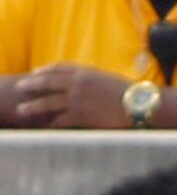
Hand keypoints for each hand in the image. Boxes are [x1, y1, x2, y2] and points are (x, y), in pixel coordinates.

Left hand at [15, 65, 129, 128]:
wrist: (136, 104)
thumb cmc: (127, 94)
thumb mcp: (106, 79)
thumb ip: (92, 79)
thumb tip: (87, 85)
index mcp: (85, 71)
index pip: (59, 67)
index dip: (45, 70)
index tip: (35, 73)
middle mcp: (77, 83)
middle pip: (49, 82)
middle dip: (33, 85)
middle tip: (22, 88)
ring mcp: (78, 99)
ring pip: (49, 101)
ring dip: (34, 106)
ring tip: (23, 109)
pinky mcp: (81, 116)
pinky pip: (61, 120)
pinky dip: (51, 123)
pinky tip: (44, 127)